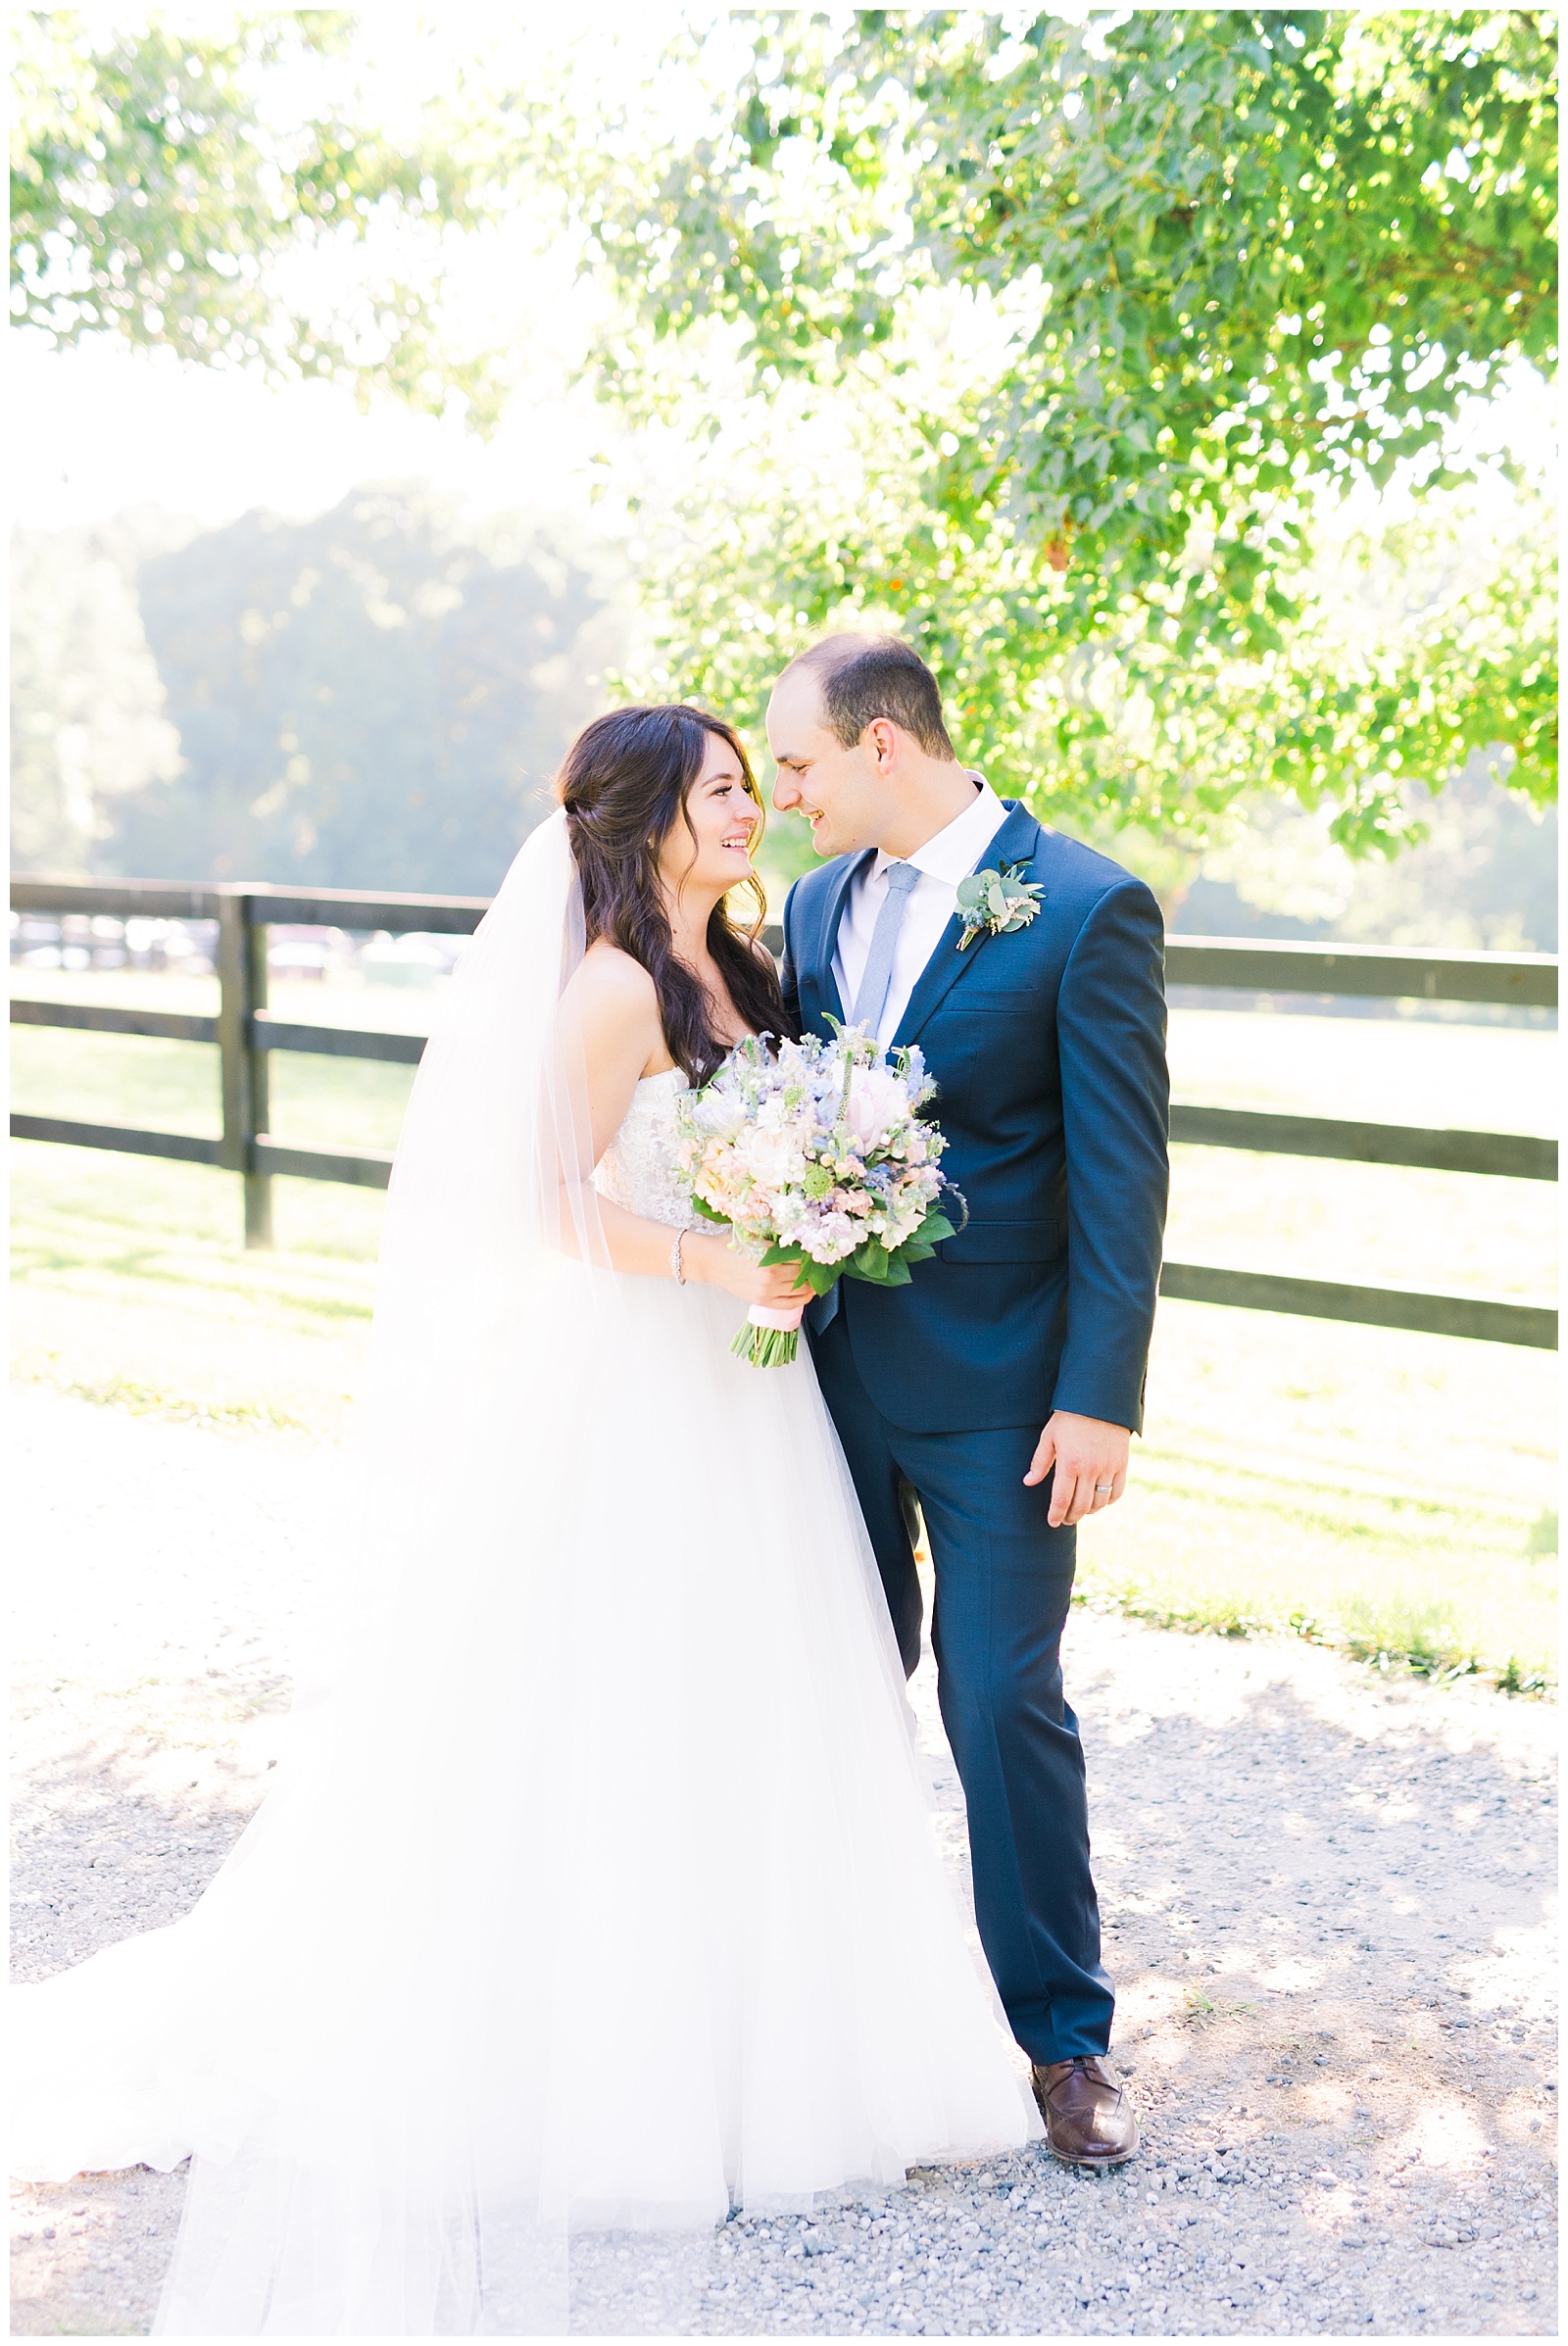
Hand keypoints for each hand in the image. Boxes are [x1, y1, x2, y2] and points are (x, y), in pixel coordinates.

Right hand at [687, 1234, 811, 1314]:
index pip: (803, 1259)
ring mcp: (767, 1292)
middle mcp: (771, 1277)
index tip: (817, 1252)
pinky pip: (790, 1304)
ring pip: (801, 1291)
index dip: (812, 1256)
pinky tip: (807, 1292)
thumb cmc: (732, 1246)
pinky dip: (802, 1299)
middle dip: (814, 1270)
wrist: (712, 1261)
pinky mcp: (762, 1301)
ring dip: (811, 1284)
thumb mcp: (759, 1238)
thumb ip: (780, 1243)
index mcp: (771, 1258)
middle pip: (804, 1275)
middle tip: (819, 1264)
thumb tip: (803, 1245)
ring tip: (815, 1278)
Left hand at [1024, 1411, 1130, 1526]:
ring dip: (1088, 1511)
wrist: (1099, 1400)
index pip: (1062, 1500)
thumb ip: (1040, 1462)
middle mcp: (1090, 1469)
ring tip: (1080, 1510)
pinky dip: (1108, 1501)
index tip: (1052, 1522)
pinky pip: (1117, 1492)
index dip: (1056, 1514)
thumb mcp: (1049, 1436)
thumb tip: (1028, 1482)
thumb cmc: (1069, 1416)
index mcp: (1069, 1463)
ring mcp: (1108, 1467)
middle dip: (1071, 1517)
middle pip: (1081, 1506)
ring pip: (1100, 1502)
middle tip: (1064, 1519)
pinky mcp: (1121, 1464)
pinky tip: (1099, 1500)